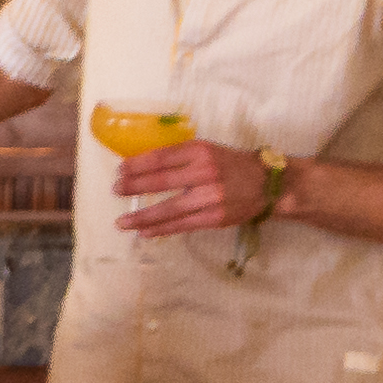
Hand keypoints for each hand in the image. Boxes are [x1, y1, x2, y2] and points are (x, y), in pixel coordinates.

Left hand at [115, 133, 269, 239]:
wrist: (267, 184)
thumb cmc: (231, 164)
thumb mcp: (208, 150)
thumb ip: (180, 156)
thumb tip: (143, 166)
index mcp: (200, 151)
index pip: (161, 158)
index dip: (137, 165)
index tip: (120, 170)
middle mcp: (204, 173)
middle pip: (161, 181)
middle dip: (133, 187)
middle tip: (115, 191)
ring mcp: (210, 197)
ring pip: (168, 209)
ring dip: (142, 217)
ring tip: (122, 222)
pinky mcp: (214, 218)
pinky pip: (182, 225)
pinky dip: (161, 229)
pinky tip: (145, 232)